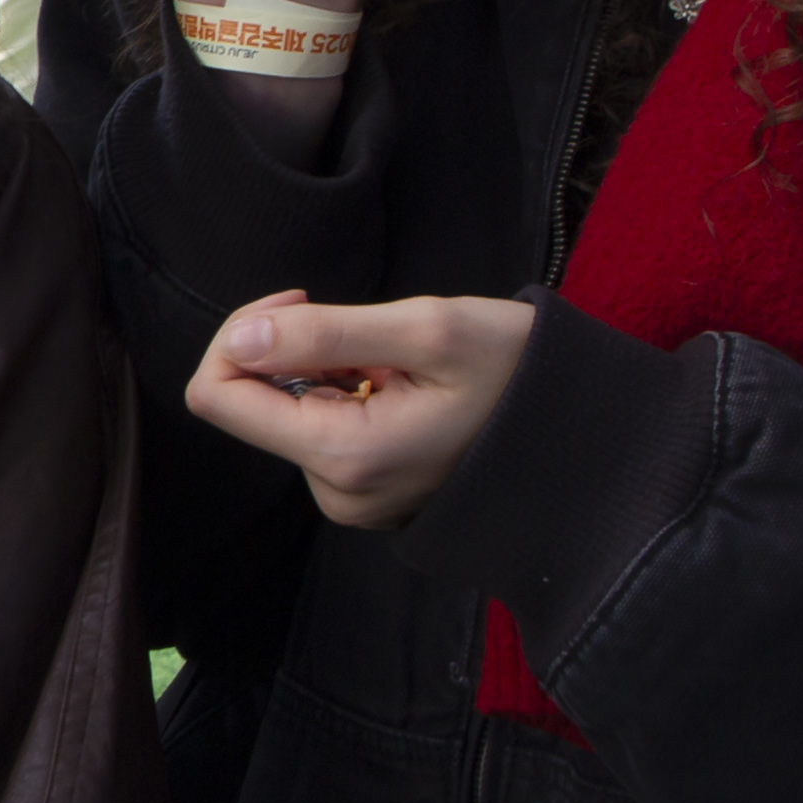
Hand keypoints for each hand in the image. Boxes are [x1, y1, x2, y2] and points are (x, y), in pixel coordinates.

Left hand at [181, 289, 531, 527]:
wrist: (585, 429)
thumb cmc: (518, 371)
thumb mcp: (426, 329)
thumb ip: (323, 335)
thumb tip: (240, 341)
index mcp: (342, 456)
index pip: (216, 395)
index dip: (241, 332)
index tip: (304, 303)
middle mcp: (336, 493)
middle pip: (247, 401)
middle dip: (292, 348)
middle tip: (366, 327)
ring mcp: (352, 498)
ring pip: (287, 411)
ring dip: (327, 369)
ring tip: (400, 365)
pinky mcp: (367, 491)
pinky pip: (321, 429)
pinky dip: (346, 392)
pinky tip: (403, 386)